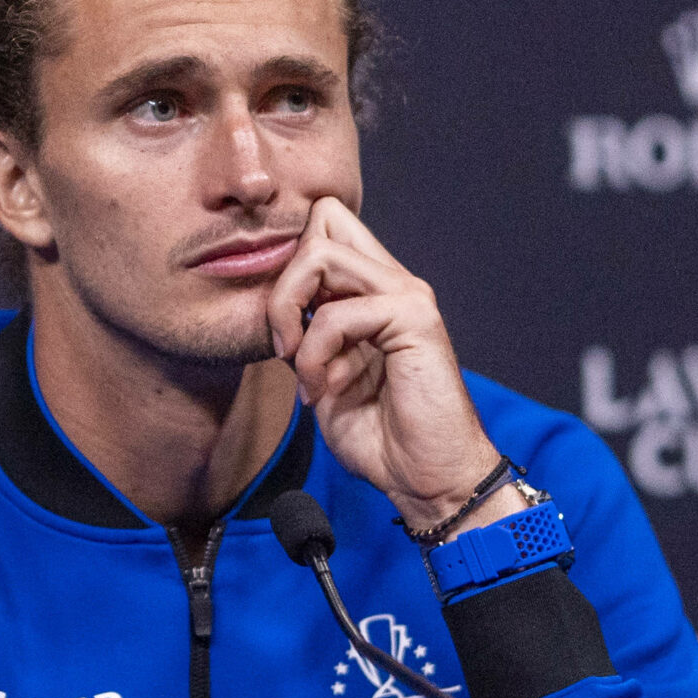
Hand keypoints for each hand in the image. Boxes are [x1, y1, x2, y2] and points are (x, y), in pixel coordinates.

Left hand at [266, 198, 505, 529]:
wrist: (427, 478)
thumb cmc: (380, 436)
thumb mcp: (322, 375)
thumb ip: (304, 333)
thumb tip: (270, 309)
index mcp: (373, 292)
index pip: (324, 227)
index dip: (289, 267)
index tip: (283, 330)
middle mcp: (392, 283)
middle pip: (321, 219)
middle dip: (284, 281)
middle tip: (284, 342)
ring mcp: (407, 295)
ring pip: (320, 255)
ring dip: (292, 315)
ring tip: (304, 370)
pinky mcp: (414, 318)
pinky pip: (336, 313)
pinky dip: (314, 354)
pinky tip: (324, 387)